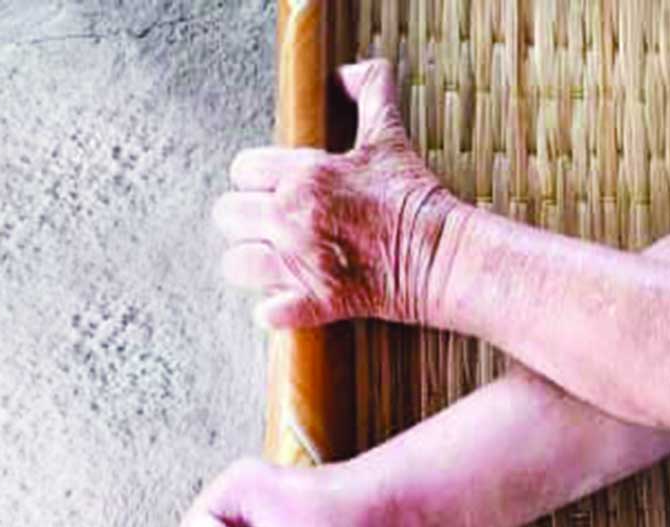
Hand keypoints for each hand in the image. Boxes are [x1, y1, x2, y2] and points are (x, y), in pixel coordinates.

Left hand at [213, 58, 460, 327]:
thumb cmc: (412, 196)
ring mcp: (300, 264)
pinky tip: (290, 298)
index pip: (241, 170)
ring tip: (274, 262)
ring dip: (252, 264)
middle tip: (270, 226)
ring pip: (236, 264)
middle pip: (227, 215)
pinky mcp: (315, 303)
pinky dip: (274, 309)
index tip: (273, 188)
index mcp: (304, 176)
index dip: (254, 178)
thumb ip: (367, 89)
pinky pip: (267, 312)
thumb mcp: (389, 133)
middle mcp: (292, 218)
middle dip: (246, 220)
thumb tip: (344, 72)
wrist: (442, 254)